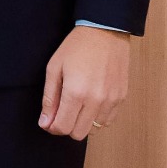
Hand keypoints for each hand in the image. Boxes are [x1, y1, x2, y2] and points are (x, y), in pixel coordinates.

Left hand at [39, 25, 129, 139]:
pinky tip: (89, 102)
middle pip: (78, 133)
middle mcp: (96, 101)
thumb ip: (49, 99)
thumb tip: (45, 123)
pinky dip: (96, 117)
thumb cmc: (75, 48)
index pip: (62, 127)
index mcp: (75, 93)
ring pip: (94, 130)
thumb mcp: (54, 69)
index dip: (52, 127)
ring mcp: (111, 101)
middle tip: (60, 112)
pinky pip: (107, 121)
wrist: (105, 33)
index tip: (47, 120)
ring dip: (82, 122)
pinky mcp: (121, 99)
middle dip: (65, 126)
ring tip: (76, 104)